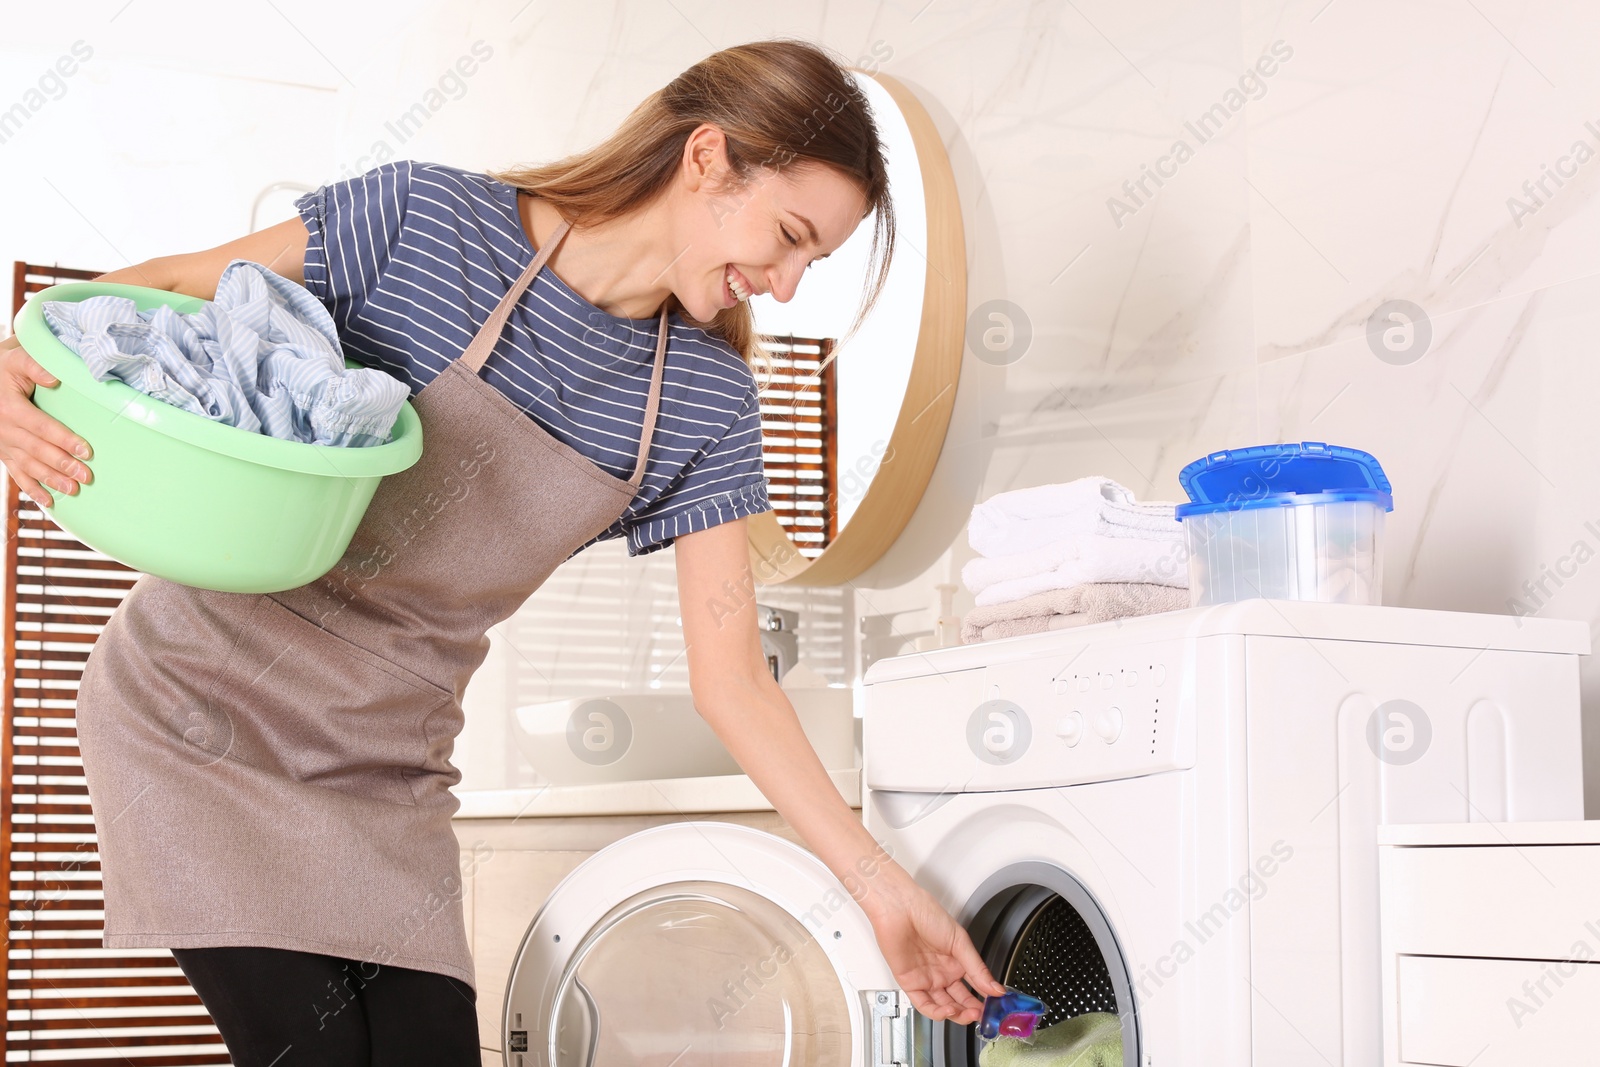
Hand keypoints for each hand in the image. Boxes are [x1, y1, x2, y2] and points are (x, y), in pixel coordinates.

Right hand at [0, 333, 92, 508]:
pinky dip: (32, 489)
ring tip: (73, 490)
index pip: (41, 427)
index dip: (64, 439)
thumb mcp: (15, 358)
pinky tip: (49, 502)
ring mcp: (2, 443)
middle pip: (37, 450)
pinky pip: (16, 474)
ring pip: (28, 465)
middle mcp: (3, 429)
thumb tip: (54, 378)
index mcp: (10, 408)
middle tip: (86, 476)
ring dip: (51, 480)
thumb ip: (33, 365)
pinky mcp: (3, 452)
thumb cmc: (4, 368)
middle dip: (62, 465)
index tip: (86, 451)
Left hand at [862, 866, 1005, 1025]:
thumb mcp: (960, 941)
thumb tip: (995, 987)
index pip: (974, 986)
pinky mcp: (910, 983)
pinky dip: (936, 1012)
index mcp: (956, 961)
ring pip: (943, 1006)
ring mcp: (927, 978)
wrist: (900, 909)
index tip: (995, 1006)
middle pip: (959, 1000)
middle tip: (982, 1014)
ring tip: (968, 1014)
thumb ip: (977, 968)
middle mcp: (942, 972)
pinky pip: (924, 1004)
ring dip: (956, 1014)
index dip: (984, 998)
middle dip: (971, 1010)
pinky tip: (948, 1011)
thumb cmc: (926, 913)